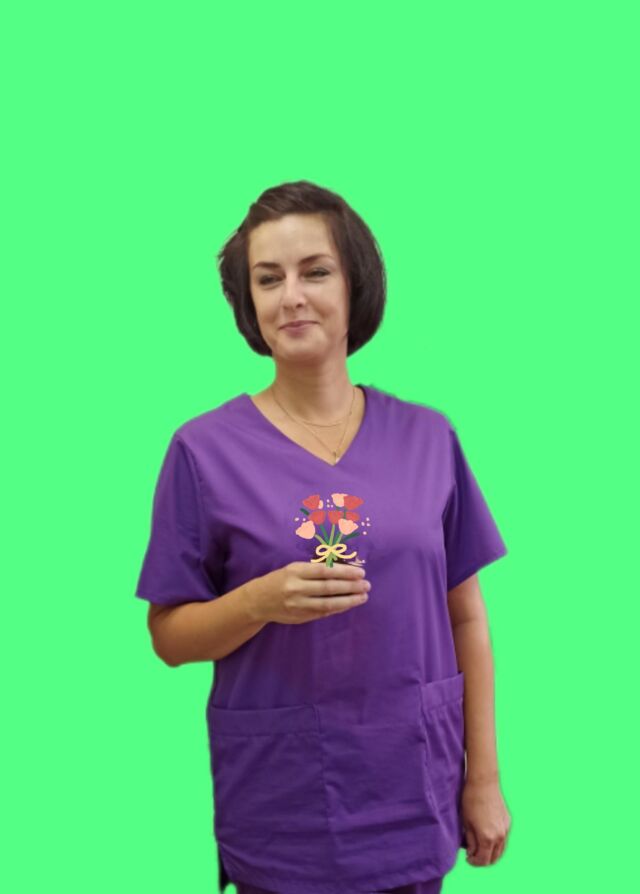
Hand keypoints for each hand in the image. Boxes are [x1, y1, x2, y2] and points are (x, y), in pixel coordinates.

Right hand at [250, 561, 370, 624]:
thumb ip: (314, 570)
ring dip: (349, 600)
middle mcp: (296, 588)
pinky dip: (338, 608)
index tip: (360, 572)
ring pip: (328, 604)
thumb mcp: (293, 569)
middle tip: (367, 585)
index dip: (344, 572)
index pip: (324, 571)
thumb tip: (342, 571)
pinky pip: (323, 613)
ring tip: (363, 597)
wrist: (258, 601)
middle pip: (329, 588)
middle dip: (351, 586)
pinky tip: (349, 604)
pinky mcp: (301, 617)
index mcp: (295, 571)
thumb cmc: (279, 580)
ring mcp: (299, 605)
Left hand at [461, 777, 511, 866]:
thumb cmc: (470, 800)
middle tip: (473, 855)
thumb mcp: (466, 823)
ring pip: (501, 851)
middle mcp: (499, 836)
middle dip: (483, 860)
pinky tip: (487, 836)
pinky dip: (496, 843)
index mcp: (487, 838)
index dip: (474, 862)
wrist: (483, 782)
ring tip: (479, 846)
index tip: (467, 858)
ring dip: (491, 853)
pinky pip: (503, 839)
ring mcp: (506, 829)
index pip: (482, 860)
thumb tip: (472, 852)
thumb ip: (470, 841)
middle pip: (494, 859)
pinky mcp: (508, 822)